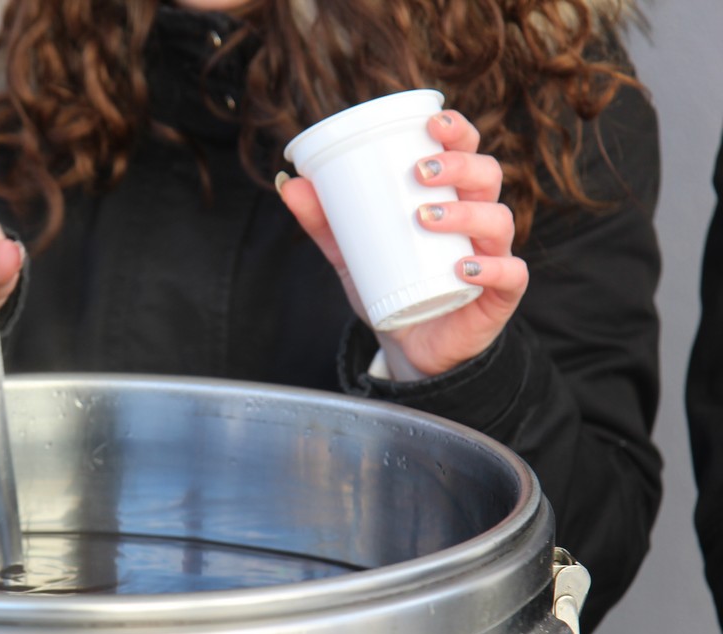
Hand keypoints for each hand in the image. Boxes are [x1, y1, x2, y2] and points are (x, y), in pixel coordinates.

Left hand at [278, 109, 527, 378]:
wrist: (407, 343)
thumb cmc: (390, 285)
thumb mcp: (351, 253)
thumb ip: (324, 222)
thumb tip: (289, 182)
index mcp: (452, 197)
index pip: (467, 152)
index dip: (458, 132)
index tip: (433, 123)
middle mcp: (479, 220)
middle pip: (487, 176)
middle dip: (458, 165)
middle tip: (419, 172)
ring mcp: (494, 254)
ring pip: (498, 219)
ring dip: (465, 212)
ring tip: (424, 217)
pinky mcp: (500, 294)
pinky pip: (511, 274)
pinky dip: (491, 268)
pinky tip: (462, 266)